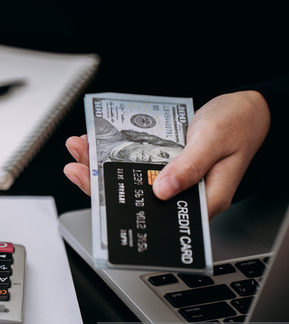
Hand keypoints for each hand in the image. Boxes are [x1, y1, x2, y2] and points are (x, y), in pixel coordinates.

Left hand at [63, 91, 270, 216]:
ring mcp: (171, 179)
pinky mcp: (163, 164)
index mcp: (202, 200)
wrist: (248, 107)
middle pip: (134, 199)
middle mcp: (183, 194)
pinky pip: (133, 161)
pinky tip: (95, 142)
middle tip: (76, 168)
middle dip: (100, 184)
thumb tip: (160, 189)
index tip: (98, 199)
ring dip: (100, 165)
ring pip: (128, 179)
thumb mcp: (214, 140)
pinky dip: (112, 151)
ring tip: (79, 150)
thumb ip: (190, 165)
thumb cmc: (240, 123)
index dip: (124, 211)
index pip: (157, 216)